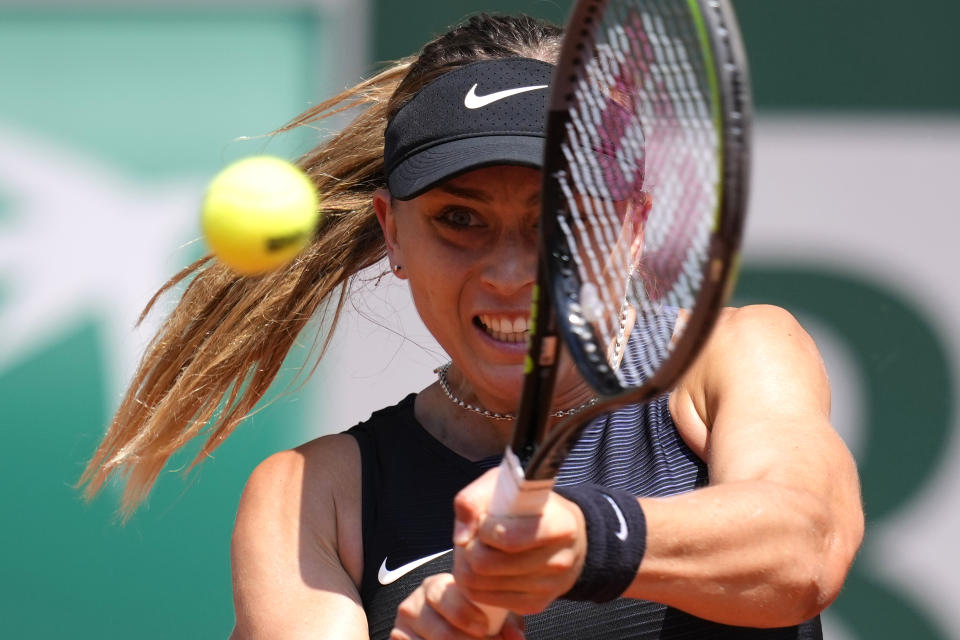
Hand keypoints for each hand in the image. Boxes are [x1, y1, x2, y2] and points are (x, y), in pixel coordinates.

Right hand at [390, 572, 524, 639]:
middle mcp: (413, 604)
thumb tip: (514, 636)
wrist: (446, 624)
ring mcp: (402, 628)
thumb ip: (506, 623)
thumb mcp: (489, 616)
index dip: (467, 616)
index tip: (486, 629)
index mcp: (436, 587)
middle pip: (439, 631)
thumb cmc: (472, 620)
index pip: (447, 599)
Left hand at [452, 468, 587, 614]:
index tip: (485, 519)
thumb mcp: (505, 484)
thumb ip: (475, 499)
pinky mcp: (535, 605)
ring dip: (467, 567)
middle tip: (475, 537)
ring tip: (478, 550)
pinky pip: (485, 600)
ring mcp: (549, 587)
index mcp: (560, 525)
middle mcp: (560, 560)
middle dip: (469, 549)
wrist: (562, 532)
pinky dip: (475, 584)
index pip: (507, 538)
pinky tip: (485, 568)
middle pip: (485, 564)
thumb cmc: (529, 504)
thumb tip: (462, 538)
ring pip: (479, 585)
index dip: (483, 527)